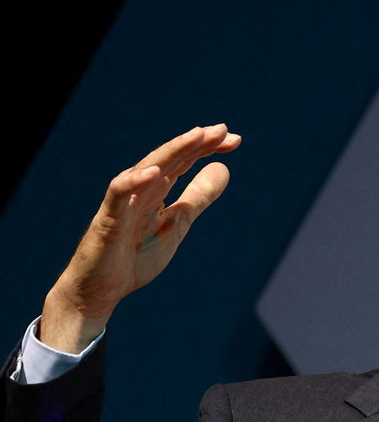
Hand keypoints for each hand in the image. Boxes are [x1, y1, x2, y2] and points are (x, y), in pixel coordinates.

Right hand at [39, 124, 239, 352]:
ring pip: (147, 169)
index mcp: (157, 192)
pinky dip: (134, 183)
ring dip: (172, 152)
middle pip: (169, 160)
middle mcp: (139, 191)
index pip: (183, 163)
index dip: (206, 148)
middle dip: (194, 143)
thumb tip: (224, 169)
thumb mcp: (178, 224)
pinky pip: (118, 196)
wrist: (102, 291)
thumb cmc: (135, 256)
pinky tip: (155, 173)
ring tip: (197, 136)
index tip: (235, 140)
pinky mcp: (107, 220)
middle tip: (222, 130)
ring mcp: (122, 204)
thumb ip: (198, 198)